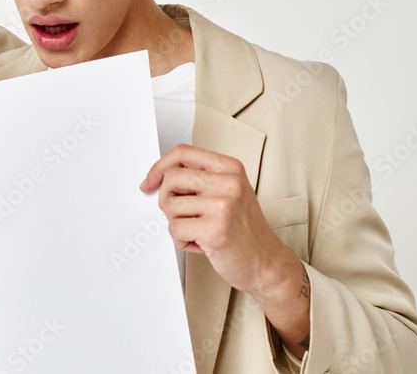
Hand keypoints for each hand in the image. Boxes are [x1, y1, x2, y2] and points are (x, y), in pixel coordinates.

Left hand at [139, 144, 283, 295]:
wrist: (267, 263)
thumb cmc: (245, 231)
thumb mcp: (231, 193)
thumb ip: (202, 179)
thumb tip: (161, 176)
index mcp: (230, 168)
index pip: (183, 153)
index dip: (159, 167)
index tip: (150, 182)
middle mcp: (229, 182)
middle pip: (171, 178)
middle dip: (166, 200)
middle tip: (180, 214)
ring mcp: (223, 205)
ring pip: (170, 205)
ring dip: (177, 224)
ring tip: (197, 231)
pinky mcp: (214, 229)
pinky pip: (175, 229)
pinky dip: (181, 240)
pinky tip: (200, 244)